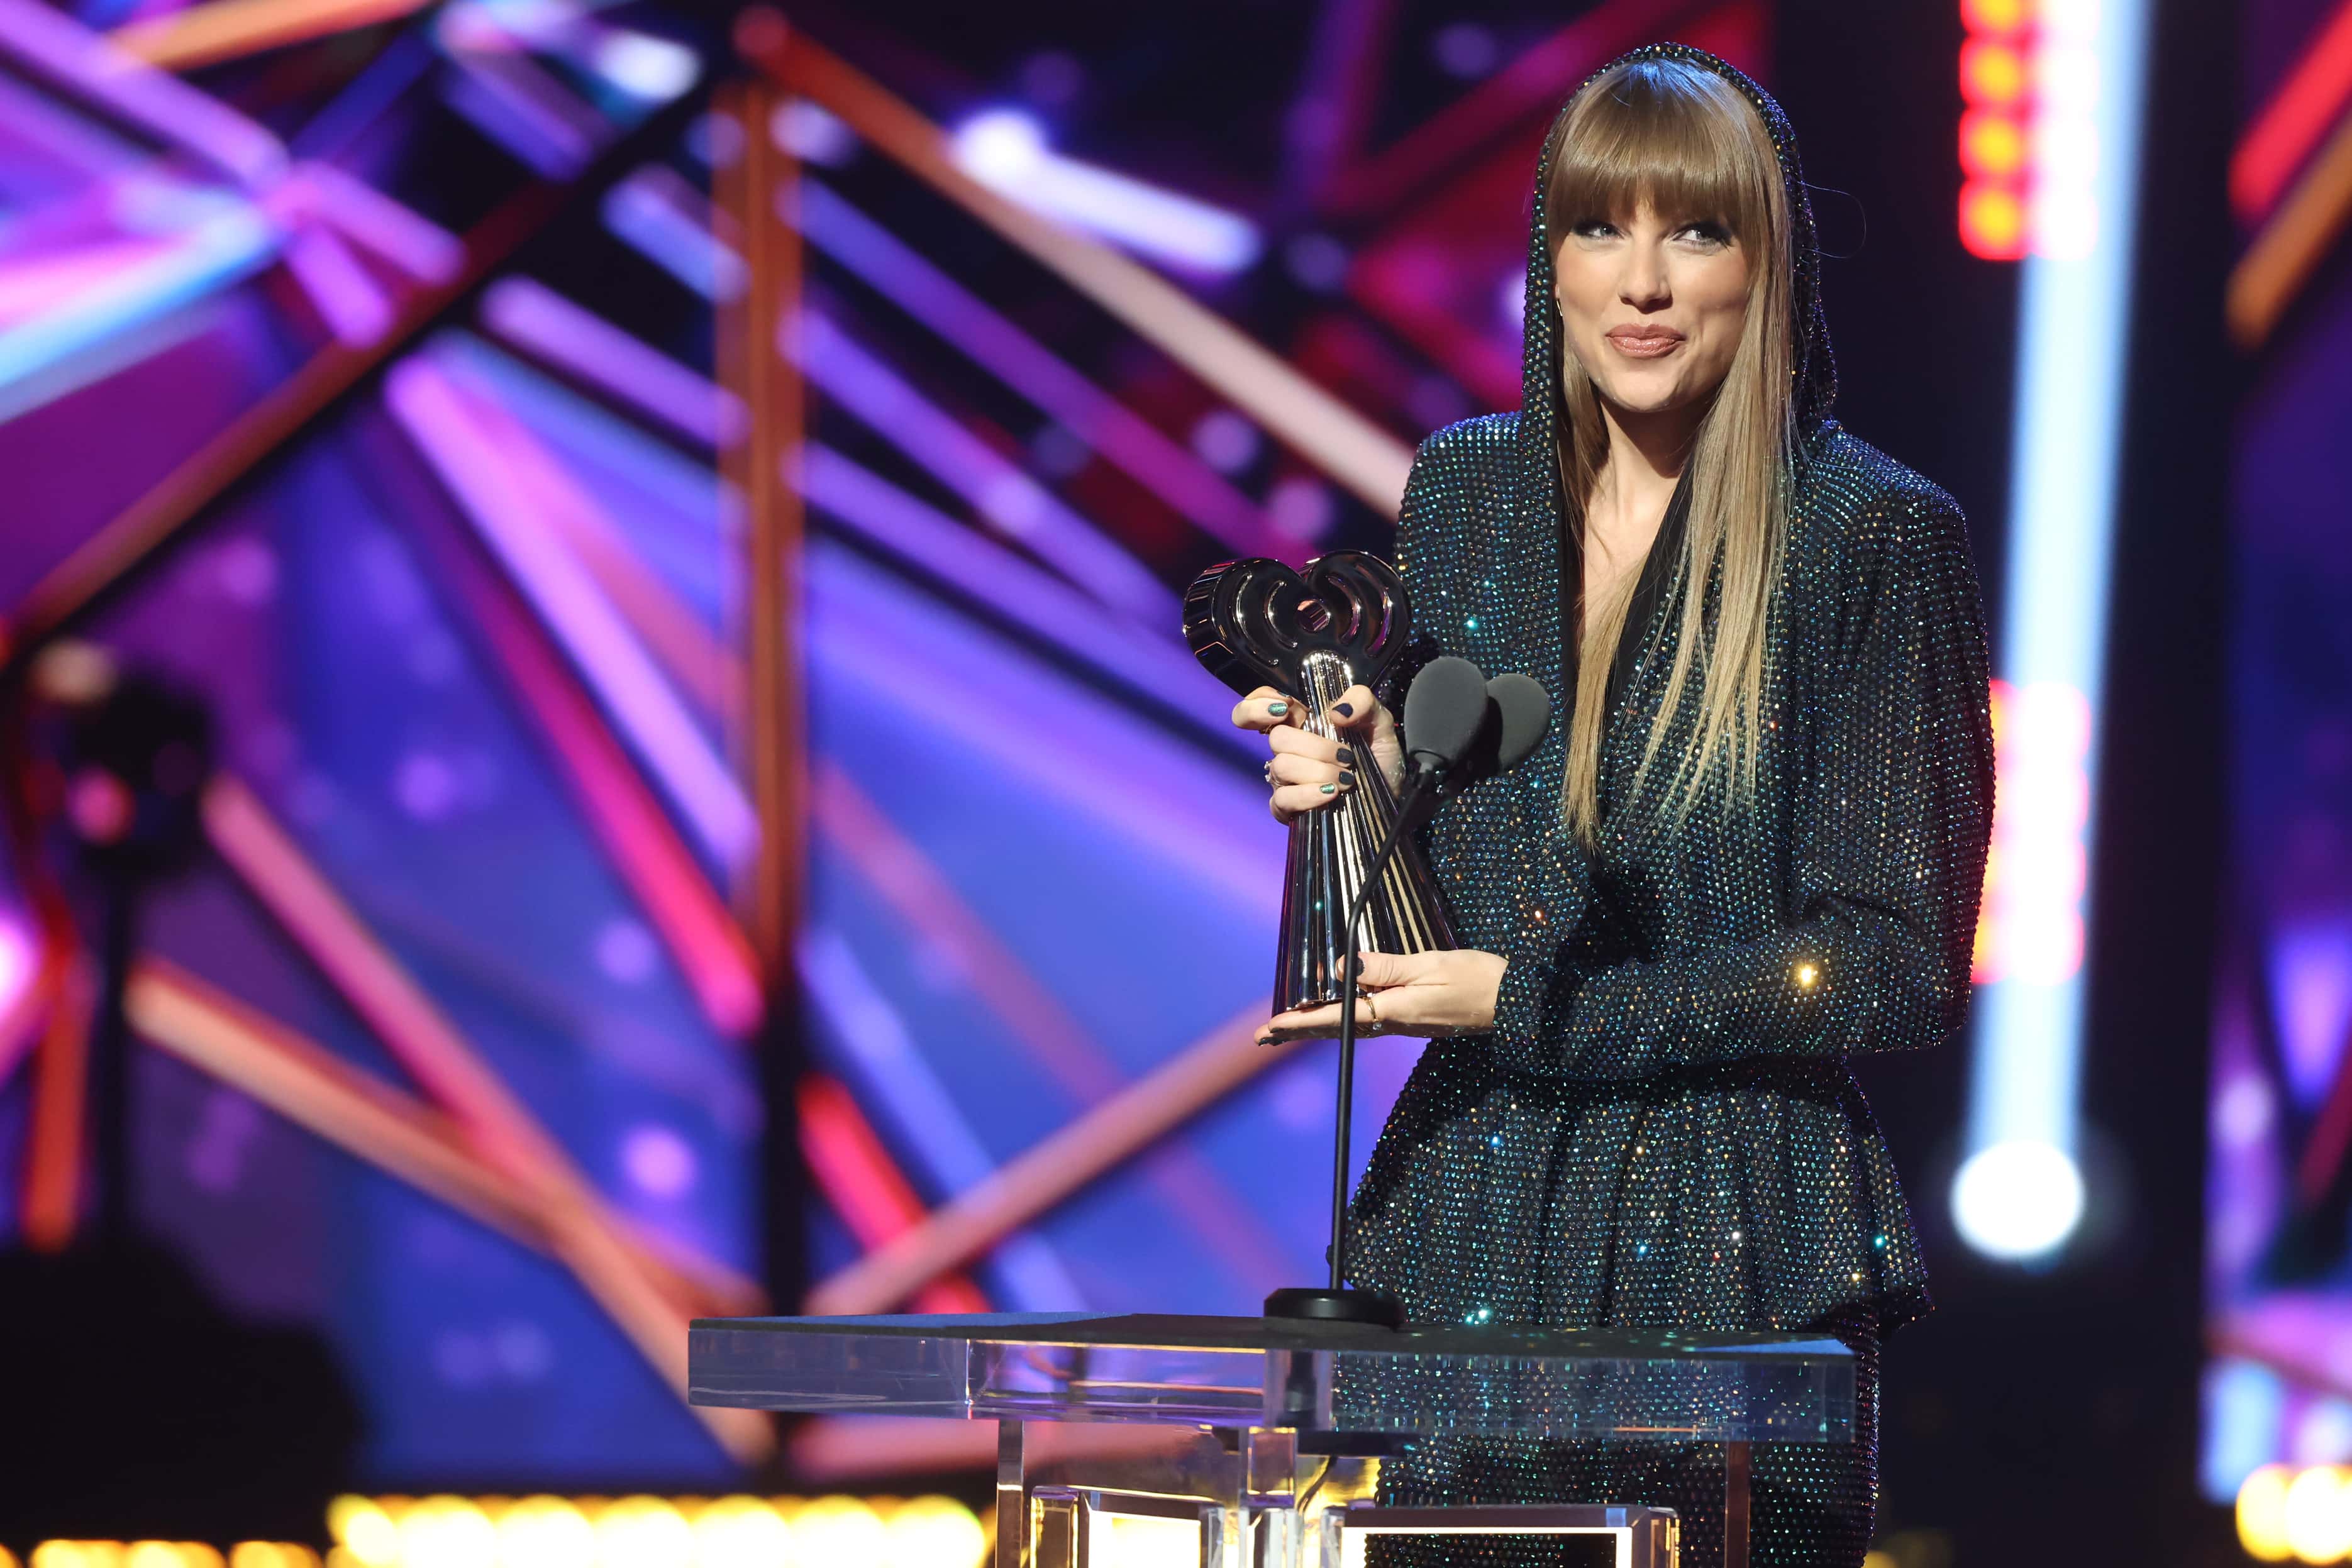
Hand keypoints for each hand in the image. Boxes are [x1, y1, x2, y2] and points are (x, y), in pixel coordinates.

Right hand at [1230, 683, 1404, 824]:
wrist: (1390, 798)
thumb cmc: (1380, 759)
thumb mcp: (1380, 722)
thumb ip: (1362, 701)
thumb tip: (1335, 712)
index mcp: (1303, 722)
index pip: (1260, 703)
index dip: (1258, 704)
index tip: (1284, 708)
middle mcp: (1289, 748)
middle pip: (1276, 738)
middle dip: (1314, 746)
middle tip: (1345, 756)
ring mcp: (1285, 779)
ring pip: (1281, 766)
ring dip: (1319, 771)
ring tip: (1347, 779)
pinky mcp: (1287, 808)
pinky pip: (1283, 798)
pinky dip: (1309, 794)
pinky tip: (1331, 794)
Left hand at [1256, 949, 1507, 1043]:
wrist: (1516, 1003)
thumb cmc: (1478, 980)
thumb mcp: (1431, 966)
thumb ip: (1386, 967)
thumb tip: (1342, 968)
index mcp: (1394, 1012)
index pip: (1335, 1017)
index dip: (1300, 1020)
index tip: (1270, 1026)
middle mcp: (1393, 1023)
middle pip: (1334, 1029)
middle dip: (1297, 1031)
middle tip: (1262, 1037)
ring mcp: (1403, 1024)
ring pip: (1347, 1026)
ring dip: (1313, 1027)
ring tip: (1285, 1027)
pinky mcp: (1414, 1019)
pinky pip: (1365, 1021)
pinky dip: (1339, 1019)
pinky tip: (1332, 1014)